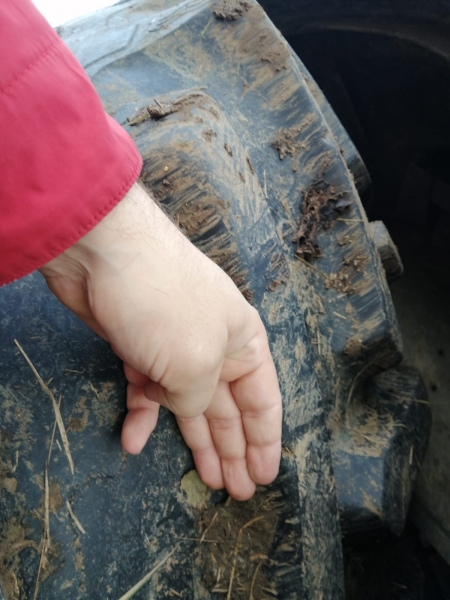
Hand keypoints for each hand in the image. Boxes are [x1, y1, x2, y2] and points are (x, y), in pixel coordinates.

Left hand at [39, 182, 281, 499]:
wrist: (105, 252)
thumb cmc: (167, 303)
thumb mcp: (197, 363)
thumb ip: (200, 399)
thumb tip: (187, 409)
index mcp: (244, 343)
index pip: (264, 401)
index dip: (266, 441)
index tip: (266, 476)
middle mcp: (214, 346)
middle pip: (229, 408)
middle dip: (233, 449)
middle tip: (238, 491)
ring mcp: (174, 347)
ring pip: (188, 403)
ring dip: (195, 440)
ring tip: (206, 479)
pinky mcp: (138, 347)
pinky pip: (146, 390)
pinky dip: (141, 414)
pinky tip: (133, 441)